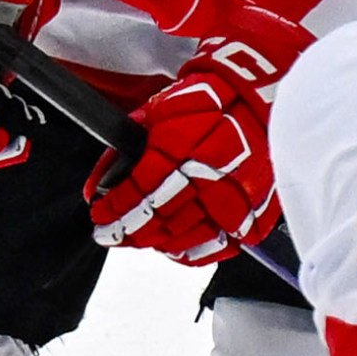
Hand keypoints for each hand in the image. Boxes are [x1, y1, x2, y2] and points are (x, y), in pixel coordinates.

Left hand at [86, 30, 288, 261]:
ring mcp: (237, 198)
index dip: (114, 209)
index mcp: (184, 147)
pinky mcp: (255, 212)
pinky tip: (174, 248)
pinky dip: (194, 252)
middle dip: (128, 231)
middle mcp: (211, 176)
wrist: (258, 103)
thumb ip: (124, 153)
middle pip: (160, 220)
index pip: (140, 192)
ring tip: (138, 239)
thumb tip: (98, 189)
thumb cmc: (205, 105)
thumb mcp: (155, 115)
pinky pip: (221, 245)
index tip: (99, 214)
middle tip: (110, 234)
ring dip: (155, 243)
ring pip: (187, 238)